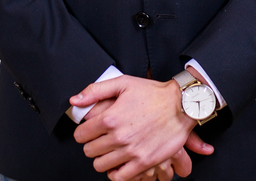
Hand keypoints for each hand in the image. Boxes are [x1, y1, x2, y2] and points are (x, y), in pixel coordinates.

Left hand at [70, 74, 213, 180]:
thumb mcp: (123, 83)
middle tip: (100, 140)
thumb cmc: (152, 94)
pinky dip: (115, 173)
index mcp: (110, 117)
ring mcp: (131, 152)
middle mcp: (119, 137)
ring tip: (109, 151)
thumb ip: (95, 91)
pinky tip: (118, 163)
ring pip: (101, 166)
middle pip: (89, 151)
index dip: (83, 132)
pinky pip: (119, 177)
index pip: (82, 135)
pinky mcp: (143, 163)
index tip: (89, 131)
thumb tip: (75, 100)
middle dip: (92, 145)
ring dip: (102, 159)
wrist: (180, 105)